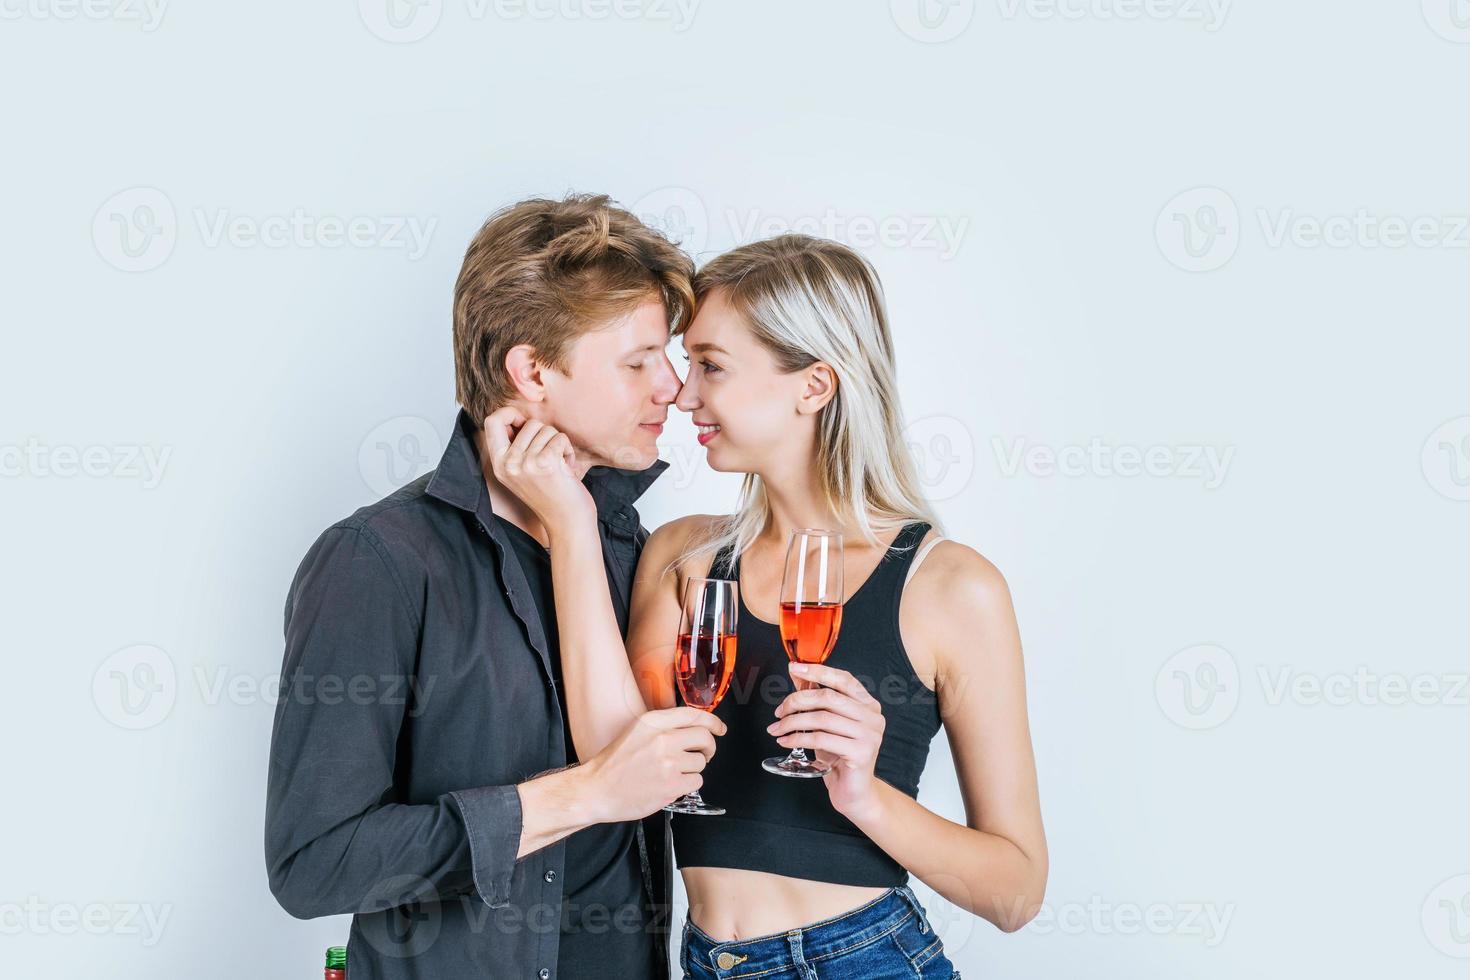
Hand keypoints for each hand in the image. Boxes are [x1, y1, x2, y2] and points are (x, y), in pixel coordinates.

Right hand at [482, 407, 595, 533]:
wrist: (567, 523)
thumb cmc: (550, 495)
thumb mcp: (521, 471)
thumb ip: (514, 446)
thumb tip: (517, 416)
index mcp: (498, 464)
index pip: (491, 421)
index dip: (510, 414)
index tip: (525, 424)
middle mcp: (507, 463)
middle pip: (528, 423)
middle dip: (546, 435)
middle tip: (550, 456)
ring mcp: (524, 463)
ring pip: (546, 429)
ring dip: (558, 444)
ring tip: (558, 465)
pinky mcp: (544, 462)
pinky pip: (560, 438)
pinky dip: (568, 450)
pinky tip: (567, 467)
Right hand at [582, 707, 727, 821]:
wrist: (597, 790)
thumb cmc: (613, 764)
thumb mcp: (636, 732)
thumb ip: (663, 726)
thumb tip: (694, 727)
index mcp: (652, 722)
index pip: (694, 715)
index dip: (712, 721)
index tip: (719, 728)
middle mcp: (662, 739)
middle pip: (704, 737)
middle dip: (708, 747)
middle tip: (703, 754)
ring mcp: (668, 763)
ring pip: (701, 762)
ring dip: (693, 768)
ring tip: (674, 773)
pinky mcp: (672, 785)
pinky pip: (696, 781)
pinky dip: (688, 784)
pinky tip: (672, 784)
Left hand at [768, 662, 885, 818]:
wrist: (854, 793)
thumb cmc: (839, 757)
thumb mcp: (826, 724)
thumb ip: (815, 699)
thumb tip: (797, 674)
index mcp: (868, 705)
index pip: (844, 679)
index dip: (818, 671)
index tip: (794, 667)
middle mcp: (873, 717)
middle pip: (828, 698)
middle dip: (797, 701)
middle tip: (779, 711)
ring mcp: (869, 735)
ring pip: (822, 718)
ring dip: (793, 722)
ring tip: (777, 728)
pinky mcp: (861, 753)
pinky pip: (821, 739)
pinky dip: (798, 738)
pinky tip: (786, 741)